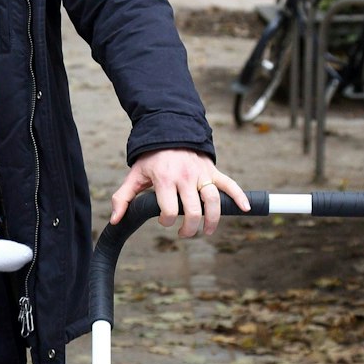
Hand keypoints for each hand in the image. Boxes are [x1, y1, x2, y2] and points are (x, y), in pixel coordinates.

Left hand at [108, 150, 249, 238]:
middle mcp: (185, 177)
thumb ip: (123, 198)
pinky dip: (240, 196)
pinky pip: (230, 184)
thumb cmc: (151, 158)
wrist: (170, 131)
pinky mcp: (213, 171)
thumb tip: (116, 221)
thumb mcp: (134, 176)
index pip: (169, 210)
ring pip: (212, 202)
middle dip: (189, 227)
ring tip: (208, 231)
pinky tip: (247, 209)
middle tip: (184, 233)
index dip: (166, 221)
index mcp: (165, 179)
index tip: (164, 221)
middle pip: (193, 211)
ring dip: (212, 220)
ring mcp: (201, 174)